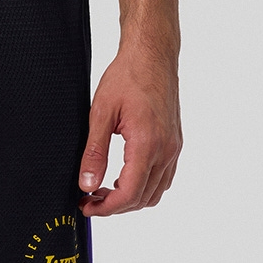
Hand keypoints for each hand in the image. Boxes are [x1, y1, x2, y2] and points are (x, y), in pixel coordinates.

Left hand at [79, 42, 181, 216]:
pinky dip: (144, 187)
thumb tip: (87, 184)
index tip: (87, 206)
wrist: (152, 55)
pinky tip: (123, 177)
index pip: (129, 193)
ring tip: (104, 190)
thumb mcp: (101, 114)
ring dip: (130, 198)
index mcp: (147, 144)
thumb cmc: (128, 76)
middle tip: (90, 200)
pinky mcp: (175, 143)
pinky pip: (163, 178)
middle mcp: (166, 150)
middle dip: (114, 206)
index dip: (106, 208)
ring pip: (155, 192)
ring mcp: (173, 148)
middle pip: (142, 198)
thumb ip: (94, 153)